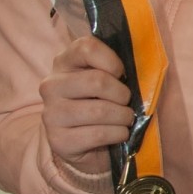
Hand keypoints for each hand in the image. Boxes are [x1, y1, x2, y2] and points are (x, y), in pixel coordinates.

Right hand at [39, 33, 133, 170]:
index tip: (121, 74)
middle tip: (126, 102)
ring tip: (125, 119)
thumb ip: (116, 67)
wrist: (89, 145)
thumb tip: (142, 66)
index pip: (86, 47)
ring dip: (123, 117)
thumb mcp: (108, 79)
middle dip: (122, 94)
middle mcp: (51, 86)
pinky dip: (118, 134)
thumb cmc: (104, 103)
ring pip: (100, 111)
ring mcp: (52, 114)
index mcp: (64, 63)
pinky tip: (119, 134)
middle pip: (97, 81)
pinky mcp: (59, 140)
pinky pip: (99, 134)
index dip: (112, 61)